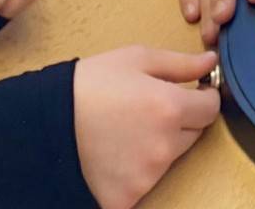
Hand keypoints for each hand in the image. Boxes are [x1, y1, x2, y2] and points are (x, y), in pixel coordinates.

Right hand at [73, 45, 219, 207]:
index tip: (193, 93)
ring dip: (159, 145)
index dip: (203, 97)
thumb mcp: (135, 59)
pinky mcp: (129, 197)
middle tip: (148, 109)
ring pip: (170, 158)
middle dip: (180, 120)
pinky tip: (116, 153)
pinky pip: (146, 182)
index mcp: (170, 107)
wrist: (44, 123)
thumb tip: (211, 63)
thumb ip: (180, 63)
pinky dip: (137, 170)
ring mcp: (147, 175)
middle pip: (193, 134)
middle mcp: (164, 146)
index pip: (211, 109)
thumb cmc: (88, 86)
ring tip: (126, 129)